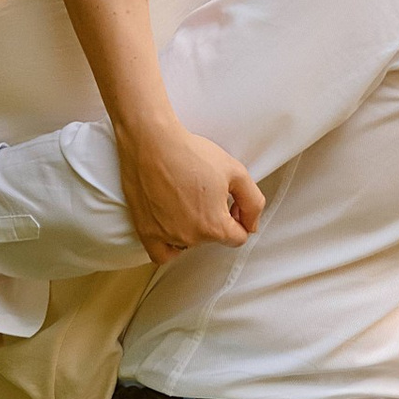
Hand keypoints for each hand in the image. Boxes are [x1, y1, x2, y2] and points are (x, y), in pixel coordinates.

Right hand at [116, 121, 263, 265]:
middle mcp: (191, 237)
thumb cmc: (192, 154)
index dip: (238, 219)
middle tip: (204, 194)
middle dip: (214, 221)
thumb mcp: (236, 172)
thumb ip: (253, 203)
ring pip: (189, 245)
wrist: (152, 143)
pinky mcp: (145, 232)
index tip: (229, 203)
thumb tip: (251, 226)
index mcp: (215, 226)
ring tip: (186, 202)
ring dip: (192, 230)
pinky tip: (171, 226)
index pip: (237, 238)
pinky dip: (169, 246)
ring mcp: (166, 237)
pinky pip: (161, 255)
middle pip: (212, 240)